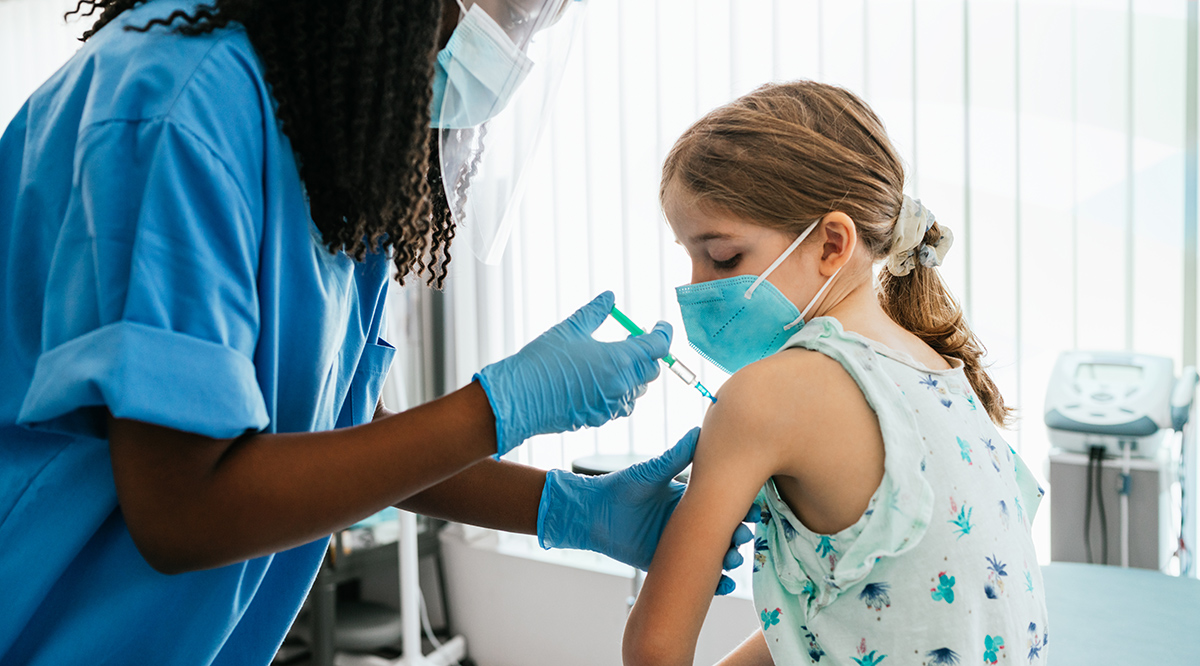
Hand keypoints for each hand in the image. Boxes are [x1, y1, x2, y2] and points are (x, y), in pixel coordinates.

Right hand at [475, 291, 669, 455]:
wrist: (519, 398)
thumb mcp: (570, 329)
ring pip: (637, 390)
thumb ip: (595, 312)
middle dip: (647, 353)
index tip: (660, 325)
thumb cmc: (542, 362)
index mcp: (619, 360)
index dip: (663, 333)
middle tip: (632, 337)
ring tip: (614, 359)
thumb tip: (609, 297)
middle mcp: (621, 385)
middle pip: (651, 369)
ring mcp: (611, 406)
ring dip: (633, 374)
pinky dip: (618, 391)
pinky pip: (620, 405)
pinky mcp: (599, 418)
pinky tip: (600, 380)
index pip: (658, 347)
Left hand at [538, 427, 760, 594]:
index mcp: (689, 501)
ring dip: (729, 560)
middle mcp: (688, 524)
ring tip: (732, 559)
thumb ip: (677, 456)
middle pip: (725, 533)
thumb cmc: (621, 487)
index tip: (755, 509)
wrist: (593, 513)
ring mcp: (680, 546)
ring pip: (714, 556)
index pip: (724, 505)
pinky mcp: (667, 564)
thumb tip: (700, 430)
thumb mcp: (653, 472)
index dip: (743, 508)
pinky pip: (693, 577)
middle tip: (743, 536)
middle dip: (740, 536)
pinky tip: (722, 584)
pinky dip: (712, 583)